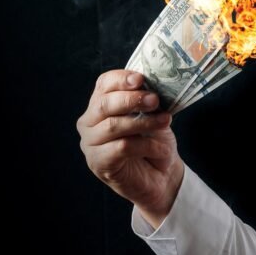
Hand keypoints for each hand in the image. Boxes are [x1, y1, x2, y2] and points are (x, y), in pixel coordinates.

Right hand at [77, 70, 184, 226]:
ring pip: (113, 126)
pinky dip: (145, 145)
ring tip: (165, 121)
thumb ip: (147, 99)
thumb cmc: (155, 141)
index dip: (121, 79)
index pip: (104, 83)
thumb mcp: (153, 116)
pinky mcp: (98, 162)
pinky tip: (160, 149)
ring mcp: (90, 143)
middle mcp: (89, 122)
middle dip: (131, 99)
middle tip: (155, 100)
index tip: (141, 79)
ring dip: (143, 122)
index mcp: (101, 104)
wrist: (162, 176)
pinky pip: (121, 147)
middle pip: (104, 104)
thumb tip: (152, 86)